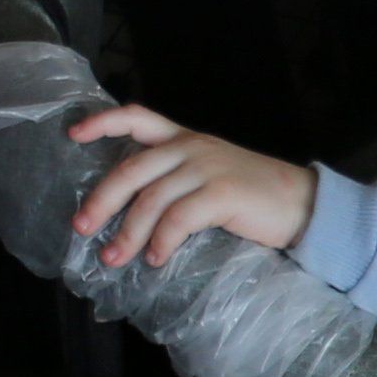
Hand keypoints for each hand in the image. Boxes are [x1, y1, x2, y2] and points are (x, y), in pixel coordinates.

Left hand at [66, 102, 318, 268]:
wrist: (304, 204)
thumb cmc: (253, 195)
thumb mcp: (210, 172)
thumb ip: (175, 178)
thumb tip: (130, 208)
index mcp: (184, 138)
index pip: (136, 116)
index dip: (102, 122)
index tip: (72, 135)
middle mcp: (190, 147)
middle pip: (131, 169)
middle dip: (101, 200)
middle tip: (81, 227)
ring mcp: (206, 168)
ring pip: (151, 200)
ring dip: (128, 233)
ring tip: (115, 257)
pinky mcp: (222, 193)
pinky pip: (179, 219)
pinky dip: (162, 241)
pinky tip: (155, 259)